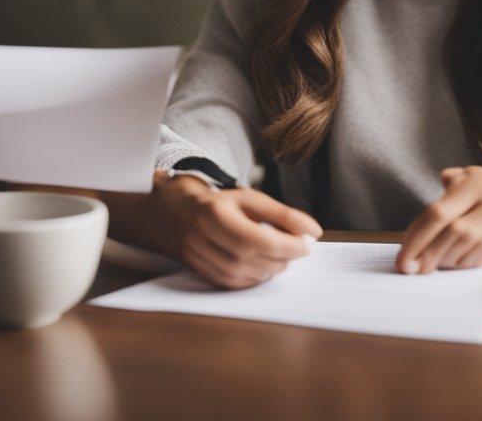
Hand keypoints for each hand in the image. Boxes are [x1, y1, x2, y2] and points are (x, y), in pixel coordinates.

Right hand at [151, 171, 321, 288]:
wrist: (168, 211)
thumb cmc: (214, 202)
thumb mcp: (249, 198)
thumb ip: (282, 214)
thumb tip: (313, 231)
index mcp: (216, 213)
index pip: (259, 239)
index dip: (288, 245)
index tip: (307, 244)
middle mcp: (203, 237)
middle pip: (252, 259)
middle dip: (283, 258)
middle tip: (298, 249)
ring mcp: (198, 257)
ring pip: (244, 275)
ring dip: (271, 270)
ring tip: (282, 256)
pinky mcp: (199, 273)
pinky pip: (234, 284)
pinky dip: (255, 278)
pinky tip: (264, 267)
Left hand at [396, 166, 481, 274]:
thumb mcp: (463, 180)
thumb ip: (438, 200)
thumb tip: (410, 240)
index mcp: (473, 181)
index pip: (437, 213)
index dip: (416, 238)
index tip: (402, 259)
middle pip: (453, 232)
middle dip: (428, 254)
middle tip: (413, 268)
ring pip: (470, 246)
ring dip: (446, 260)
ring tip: (433, 264)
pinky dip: (467, 261)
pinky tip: (456, 262)